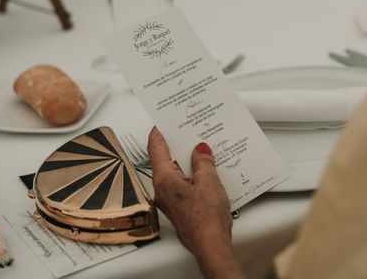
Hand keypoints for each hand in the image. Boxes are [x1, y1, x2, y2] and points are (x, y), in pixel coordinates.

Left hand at [148, 127, 240, 278]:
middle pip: (166, 160)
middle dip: (178, 146)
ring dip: (187, 163)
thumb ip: (203, 162)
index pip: (156, 148)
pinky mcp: (180, 208)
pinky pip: (183, 185)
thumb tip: (200, 150)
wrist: (210, 245)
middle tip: (188, 132)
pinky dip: (192, 177)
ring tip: (202, 153)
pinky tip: (206, 175)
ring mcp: (170, 200)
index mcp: (164, 178)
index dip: (159, 132)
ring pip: (176, 174)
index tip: (162, 122)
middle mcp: (162, 190)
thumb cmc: (205, 219)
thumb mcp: (208, 181)